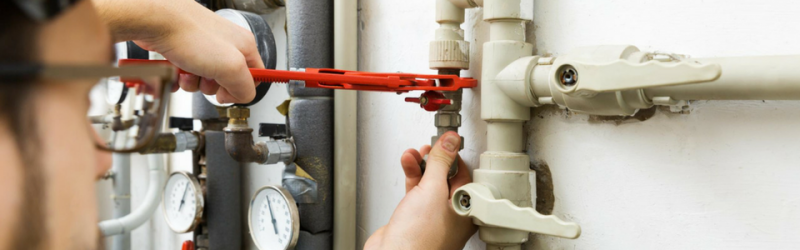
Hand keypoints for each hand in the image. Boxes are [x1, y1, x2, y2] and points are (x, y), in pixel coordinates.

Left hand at [94, 0, 264, 103]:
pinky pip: (185, 74)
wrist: (155, 20)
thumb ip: (244, 87)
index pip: (255, 77)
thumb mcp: (231, 67)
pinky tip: (174, 69)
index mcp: (244, 46)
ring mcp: (203, 46)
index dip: (241, 90)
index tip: (228, 94)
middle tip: (205, 78)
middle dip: (212, 87)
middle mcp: (225, 45)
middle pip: (226, 82)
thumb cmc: (189, 33)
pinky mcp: (183, 50)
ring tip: (186, 71)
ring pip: (203, 80)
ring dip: (192, 83)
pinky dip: (178, 77)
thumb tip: (244, 97)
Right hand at [364, 132, 475, 249]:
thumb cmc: (419, 240)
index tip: (445, 141)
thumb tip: (450, 141)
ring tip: (414, 153)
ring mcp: (431, 216)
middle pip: (446, 177)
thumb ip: (441, 162)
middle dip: (435, 159)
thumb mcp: (432, 190)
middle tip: (429, 146)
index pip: (464, 174)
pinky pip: (416, 191)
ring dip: (421, 165)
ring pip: (429, 183)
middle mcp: (451, 214)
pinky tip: (407, 164)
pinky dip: (411, 176)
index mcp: (466, 209)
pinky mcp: (413, 218)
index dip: (454, 155)